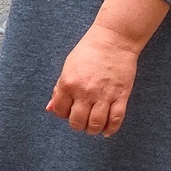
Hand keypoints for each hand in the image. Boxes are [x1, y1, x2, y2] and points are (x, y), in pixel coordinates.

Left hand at [47, 0, 170, 135]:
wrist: (114, 39)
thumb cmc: (89, 51)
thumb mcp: (68, 67)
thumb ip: (59, 89)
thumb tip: (50, 108)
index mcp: (68, 84)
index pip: (60, 111)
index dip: (62, 114)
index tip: (69, 111)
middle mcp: (84, 92)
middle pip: (77, 122)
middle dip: (78, 125)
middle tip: (82, 121)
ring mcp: (103, 95)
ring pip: (96, 124)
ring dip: (93, 130)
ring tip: (93, 126)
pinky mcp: (120, 95)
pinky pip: (116, 119)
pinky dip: (111, 129)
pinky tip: (106, 130)